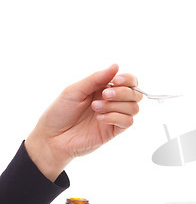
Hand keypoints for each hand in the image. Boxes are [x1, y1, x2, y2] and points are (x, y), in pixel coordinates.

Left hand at [25, 64, 141, 180]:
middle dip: (123, 92)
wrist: (52, 137)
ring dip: (116, 106)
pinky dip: (116, 117)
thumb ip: (96, 79)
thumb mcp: (75, 90)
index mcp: (104, 88)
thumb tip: (116, 66)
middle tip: (105, 95)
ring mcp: (115, 116)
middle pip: (136, 94)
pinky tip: (100, 118)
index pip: (129, 81)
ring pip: (134, 108)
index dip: (128, 79)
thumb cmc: (60, 112)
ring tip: (96, 108)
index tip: (116, 80)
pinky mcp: (114, 131)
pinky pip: (128, 122)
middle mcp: (113, 102)